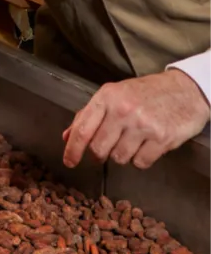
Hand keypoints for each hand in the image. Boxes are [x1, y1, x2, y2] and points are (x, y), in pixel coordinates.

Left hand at [62, 70, 210, 170]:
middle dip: (99, 154)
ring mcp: (143, 125)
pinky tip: (146, 146)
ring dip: (122, 155)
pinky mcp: (162, 138)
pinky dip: (140, 159)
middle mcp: (122, 110)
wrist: (186, 90)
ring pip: (119, 158)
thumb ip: (89, 115)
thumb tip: (67, 136)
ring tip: (131, 142)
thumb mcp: (114, 95)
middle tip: (106, 150)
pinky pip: (140, 162)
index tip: (69, 162)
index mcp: (107, 97)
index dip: (72, 150)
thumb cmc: (146, 93)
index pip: (82, 130)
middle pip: (98, 148)